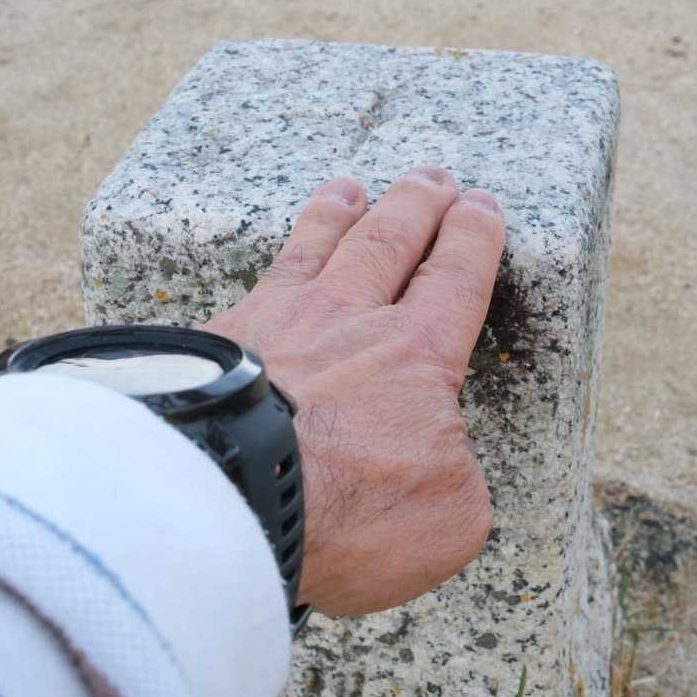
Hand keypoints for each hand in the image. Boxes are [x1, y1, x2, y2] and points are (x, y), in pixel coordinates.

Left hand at [206, 167, 504, 615]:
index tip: (480, 208)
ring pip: (317, 248)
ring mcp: (276, 322)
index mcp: (417, 356)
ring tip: (349, 190)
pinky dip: (271, 258)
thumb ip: (455, 475)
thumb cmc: (344, 512)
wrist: (226, 496)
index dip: (473, 240)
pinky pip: (255, 280)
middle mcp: (347, 320)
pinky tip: (268, 261)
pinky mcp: (216, 341)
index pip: (456, 280)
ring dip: (340, 215)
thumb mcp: (448, 518)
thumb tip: (434, 456)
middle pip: (390, 243)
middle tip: (432, 178)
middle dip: (417, 206)